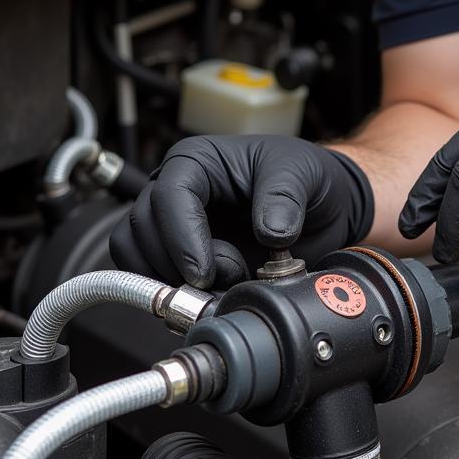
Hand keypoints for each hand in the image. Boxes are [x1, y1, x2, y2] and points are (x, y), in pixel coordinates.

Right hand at [110, 136, 373, 287]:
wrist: (320, 206)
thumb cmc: (305, 178)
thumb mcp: (302, 173)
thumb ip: (285, 196)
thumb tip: (272, 232)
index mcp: (197, 161)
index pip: (168, 195)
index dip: (181, 237)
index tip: (204, 271)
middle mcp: (175, 191)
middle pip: (143, 229)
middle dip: (177, 265)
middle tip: (224, 279)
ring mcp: (172, 227)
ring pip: (137, 257)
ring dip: (172, 282)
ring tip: (223, 285)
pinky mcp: (178, 258)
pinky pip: (152, 280)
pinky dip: (175, 297)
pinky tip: (214, 296)